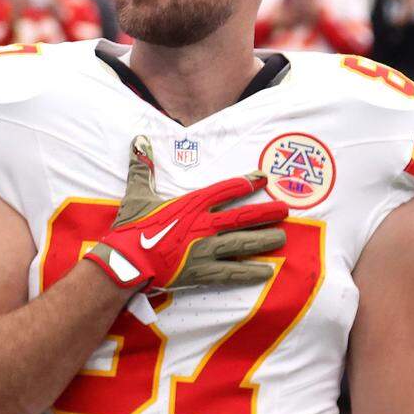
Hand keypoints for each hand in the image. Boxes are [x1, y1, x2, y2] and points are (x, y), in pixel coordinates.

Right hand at [84, 135, 287, 291]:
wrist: (127, 261)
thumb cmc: (132, 228)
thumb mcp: (137, 194)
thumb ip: (143, 168)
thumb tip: (139, 141)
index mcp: (191, 204)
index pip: (226, 189)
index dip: (246, 182)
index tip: (263, 178)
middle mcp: (205, 224)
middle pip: (243, 216)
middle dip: (266, 212)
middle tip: (286, 210)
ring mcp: (206, 249)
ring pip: (244, 243)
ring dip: (265, 240)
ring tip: (282, 237)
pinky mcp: (203, 272)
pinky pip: (233, 272)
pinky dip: (251, 271)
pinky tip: (267, 271)